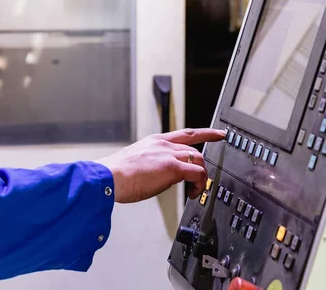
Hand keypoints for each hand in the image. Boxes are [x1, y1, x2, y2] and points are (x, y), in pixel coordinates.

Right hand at [100, 128, 225, 202]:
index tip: (219, 133)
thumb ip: (151, 164)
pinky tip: (193, 193)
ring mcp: (169, 154)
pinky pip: (197, 173)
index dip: (206, 133)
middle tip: (201, 180)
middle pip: (195, 149)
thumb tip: (158, 176)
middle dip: (203, 165)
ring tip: (194, 191)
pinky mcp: (172, 168)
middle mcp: (164, 144)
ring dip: (201, 177)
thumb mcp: (135, 162)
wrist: (106, 177)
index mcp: (155, 141)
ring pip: (199, 160)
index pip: (186, 133)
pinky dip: (199, 184)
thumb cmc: (114, 175)